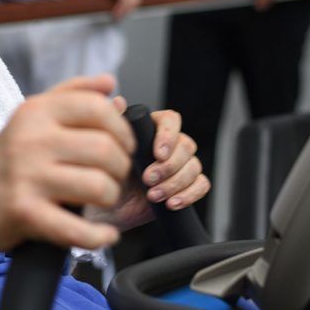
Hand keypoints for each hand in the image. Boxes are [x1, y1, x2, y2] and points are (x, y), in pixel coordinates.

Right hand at [0, 74, 135, 252]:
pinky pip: (77, 229)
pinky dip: (100, 236)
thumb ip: (73, 94)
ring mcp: (27, 178)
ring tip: (103, 199)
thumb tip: (109, 82)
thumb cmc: (9, 156)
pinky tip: (104, 234)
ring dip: (111, 198)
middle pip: (105, 150)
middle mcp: (31, 140)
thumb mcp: (34, 114)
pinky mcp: (25, 214)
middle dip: (121, 168)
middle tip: (114, 176)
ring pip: (99, 187)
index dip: (122, 129)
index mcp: (37, 112)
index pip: (97, 109)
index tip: (123, 145)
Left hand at [86, 104, 209, 231]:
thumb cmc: (108, 175)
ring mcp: (181, 165)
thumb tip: (117, 101)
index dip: (169, 135)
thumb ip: (113, 124)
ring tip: (154, 195)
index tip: (158, 154)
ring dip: (175, 183)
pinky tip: (171, 203)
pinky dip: (189, 195)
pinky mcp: (188, 185)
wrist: (110, 208)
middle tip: (149, 179)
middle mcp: (170, 144)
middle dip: (169, 166)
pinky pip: (202, 185)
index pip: (171, 120)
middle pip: (186, 145)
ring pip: (194, 166)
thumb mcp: (107, 151)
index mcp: (153, 128)